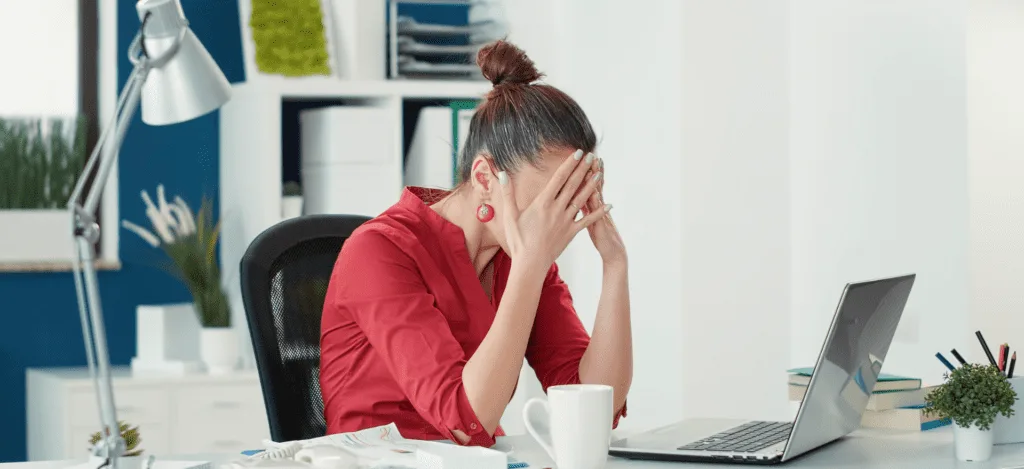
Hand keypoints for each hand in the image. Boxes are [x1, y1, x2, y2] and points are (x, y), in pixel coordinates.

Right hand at [499, 150, 609, 269]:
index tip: (578, 152)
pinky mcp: (572, 232)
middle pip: (573, 184)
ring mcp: (566, 221)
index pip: (559, 178)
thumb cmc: (518, 240)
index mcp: (543, 203)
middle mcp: (557, 209)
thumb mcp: (510, 215)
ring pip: (582, 199)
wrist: (530, 264)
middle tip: (593, 156)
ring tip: (600, 173)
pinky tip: (608, 205)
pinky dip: (598, 212)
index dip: (570, 164)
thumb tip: (501, 174)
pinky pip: (588, 220)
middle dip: (583, 169)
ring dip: (592, 185)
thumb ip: (508, 193)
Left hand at [581, 157, 626, 264]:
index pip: (588, 184)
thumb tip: (576, 194)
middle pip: (594, 186)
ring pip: (597, 196)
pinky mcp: (600, 226)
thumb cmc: (601, 236)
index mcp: (593, 205)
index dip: (586, 171)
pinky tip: (595, 194)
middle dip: (592, 171)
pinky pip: (597, 213)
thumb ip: (585, 206)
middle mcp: (598, 207)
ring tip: (596, 168)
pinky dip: (597, 204)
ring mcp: (600, 215)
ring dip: (597, 183)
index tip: (584, 157)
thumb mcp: (592, 219)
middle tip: (592, 155)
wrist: (614, 252)